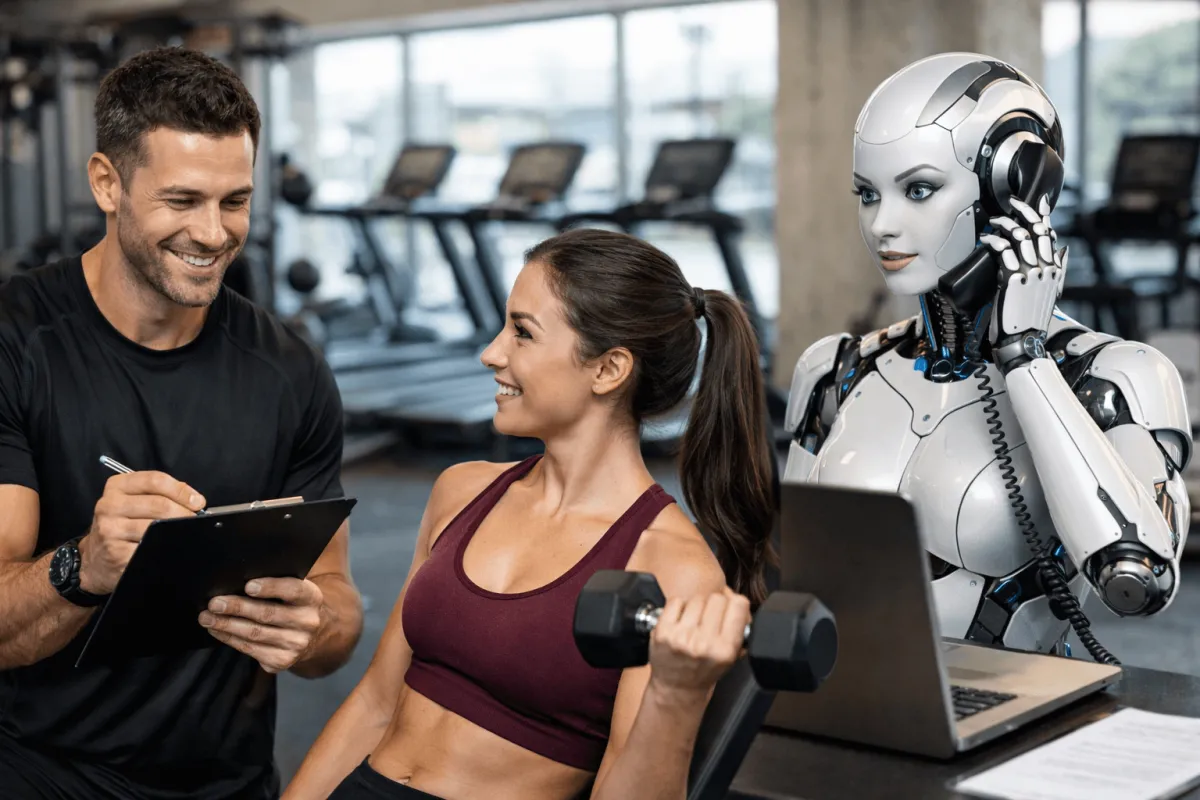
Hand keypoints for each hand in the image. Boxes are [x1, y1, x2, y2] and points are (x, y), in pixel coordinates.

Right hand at [79, 472, 205, 594]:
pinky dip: (166, 547)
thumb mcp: (133, 501)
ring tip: (185, 533)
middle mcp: (109, 505)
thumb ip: (160, 493)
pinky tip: (169, 547)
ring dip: (178, 531)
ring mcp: (110, 530)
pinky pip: (150, 548)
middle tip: (196, 520)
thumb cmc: (121, 525)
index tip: (198, 501)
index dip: (181, 490)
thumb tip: (194, 499)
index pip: (155, 480)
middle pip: (159, 504)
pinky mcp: (116, 553)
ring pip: (156, 527)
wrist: (94, 559)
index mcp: (116, 486)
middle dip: (185, 513)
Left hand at [200, 578, 323, 673]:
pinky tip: (217, 630)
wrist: (311, 636)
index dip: (271, 587)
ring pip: (255, 634)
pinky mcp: (282, 661)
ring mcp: (296, 644)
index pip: (293, 590)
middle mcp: (307, 622)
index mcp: (312, 598)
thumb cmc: (292, 605)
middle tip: (214, 603)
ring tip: (207, 617)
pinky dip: (229, 638)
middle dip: (237, 608)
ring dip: (226, 625)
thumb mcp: (293, 591)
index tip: (248, 585)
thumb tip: (236, 580)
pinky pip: (250, 649)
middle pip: (268, 614)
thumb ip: (275, 583)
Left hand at [648, 588, 750, 698]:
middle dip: (714, 605)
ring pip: (696, 599)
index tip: (729, 609)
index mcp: (725, 649)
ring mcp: (682, 637)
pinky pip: (676, 601)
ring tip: (694, 622)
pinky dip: (678, 607)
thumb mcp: (732, 654)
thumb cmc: (705, 669)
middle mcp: (704, 643)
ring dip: (696, 607)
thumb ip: (738, 624)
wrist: (678, 687)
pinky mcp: (663, 632)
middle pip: (717, 599)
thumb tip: (731, 594)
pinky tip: (680, 621)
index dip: (734, 603)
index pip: (739, 604)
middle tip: (709, 619)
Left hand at [979, 195, 1068, 365]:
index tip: (1039, 201)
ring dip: (1005, 224)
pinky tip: (987, 238)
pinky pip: (1004, 250)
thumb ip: (1058, 269)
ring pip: (1020, 236)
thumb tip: (1062, 248)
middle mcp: (1045, 267)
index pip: (1051, 234)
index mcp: (1055, 269)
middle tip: (1011, 203)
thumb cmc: (1031, 317)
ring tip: (994, 222)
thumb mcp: (1052, 291)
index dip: (1044, 215)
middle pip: (1036, 229)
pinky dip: (994, 240)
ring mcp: (1030, 272)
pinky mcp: (1013, 278)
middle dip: (1023, 211)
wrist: (1023, 339)